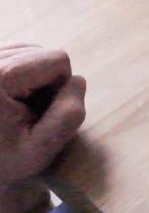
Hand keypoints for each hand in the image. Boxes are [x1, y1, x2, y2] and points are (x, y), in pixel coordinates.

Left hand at [0, 43, 85, 212]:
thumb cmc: (0, 161)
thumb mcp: (40, 150)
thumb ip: (68, 115)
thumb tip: (78, 81)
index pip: (58, 59)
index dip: (60, 88)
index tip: (41, 113)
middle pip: (42, 51)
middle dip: (45, 81)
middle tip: (26, 112)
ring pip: (28, 51)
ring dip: (31, 77)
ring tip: (14, 106)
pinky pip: (12, 53)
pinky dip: (16, 73)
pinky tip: (5, 97)